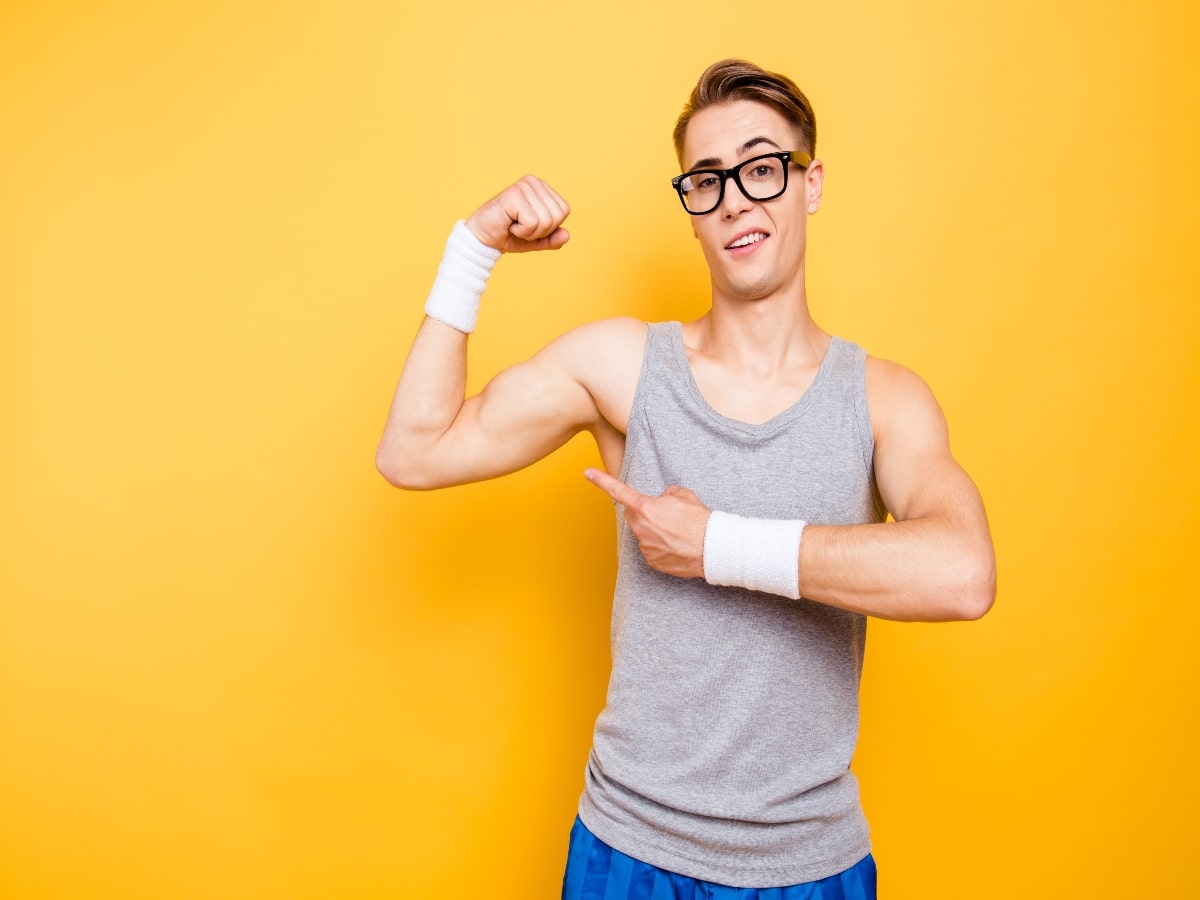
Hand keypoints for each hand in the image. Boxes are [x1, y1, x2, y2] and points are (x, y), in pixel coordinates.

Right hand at [465, 176, 570, 252]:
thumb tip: (567, 234)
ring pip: (546, 221)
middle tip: (521, 227)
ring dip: (530, 232)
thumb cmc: (508, 236)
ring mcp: (523, 186)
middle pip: (557, 216)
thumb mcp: (536, 240)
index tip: (530, 225)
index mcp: (541, 187)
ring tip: (514, 225)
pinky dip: (522, 231)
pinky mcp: (513, 195)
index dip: (550, 227)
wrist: (483, 240)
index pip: (564, 211)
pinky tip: (509, 225)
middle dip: (541, 231)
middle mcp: (533, 182)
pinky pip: (532, 223)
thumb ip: (553, 238)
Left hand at [584, 468, 709, 579]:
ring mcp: (645, 546)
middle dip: (645, 512)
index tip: (587, 473)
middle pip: (633, 515)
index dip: (601, 480)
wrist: (712, 548)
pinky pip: (651, 549)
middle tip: (667, 515)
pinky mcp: (652, 561)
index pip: (618, 491)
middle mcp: (641, 527)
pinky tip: (676, 545)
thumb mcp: (683, 495)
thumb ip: (666, 494)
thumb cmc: (699, 520)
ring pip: (643, 533)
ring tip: (677, 532)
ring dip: (655, 530)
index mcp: (645, 507)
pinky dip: (661, 546)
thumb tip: (663, 500)